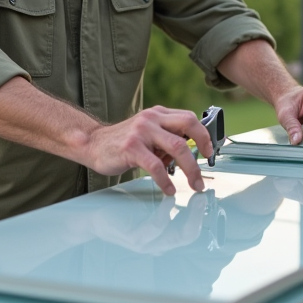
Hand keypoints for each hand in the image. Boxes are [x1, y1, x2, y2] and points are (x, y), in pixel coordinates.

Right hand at [83, 105, 213, 195]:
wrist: (92, 144)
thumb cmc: (122, 142)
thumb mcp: (147, 134)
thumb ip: (166, 139)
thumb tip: (191, 154)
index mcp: (158, 113)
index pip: (189, 118)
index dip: (204, 134)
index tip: (210, 151)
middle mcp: (151, 118)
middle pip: (188, 127)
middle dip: (203, 147)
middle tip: (207, 167)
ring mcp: (141, 131)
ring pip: (177, 147)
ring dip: (191, 169)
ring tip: (194, 184)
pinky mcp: (131, 148)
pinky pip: (156, 166)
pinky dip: (166, 181)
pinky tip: (169, 189)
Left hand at [91, 188, 206, 252]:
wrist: (93, 216)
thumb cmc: (119, 211)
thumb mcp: (145, 208)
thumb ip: (163, 206)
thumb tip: (179, 191)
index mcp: (160, 238)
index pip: (188, 233)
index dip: (199, 218)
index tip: (203, 199)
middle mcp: (156, 244)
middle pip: (186, 237)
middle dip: (199, 218)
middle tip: (203, 199)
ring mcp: (146, 244)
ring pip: (175, 236)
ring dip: (188, 217)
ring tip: (193, 199)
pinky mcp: (134, 239)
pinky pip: (155, 227)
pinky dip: (166, 214)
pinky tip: (169, 200)